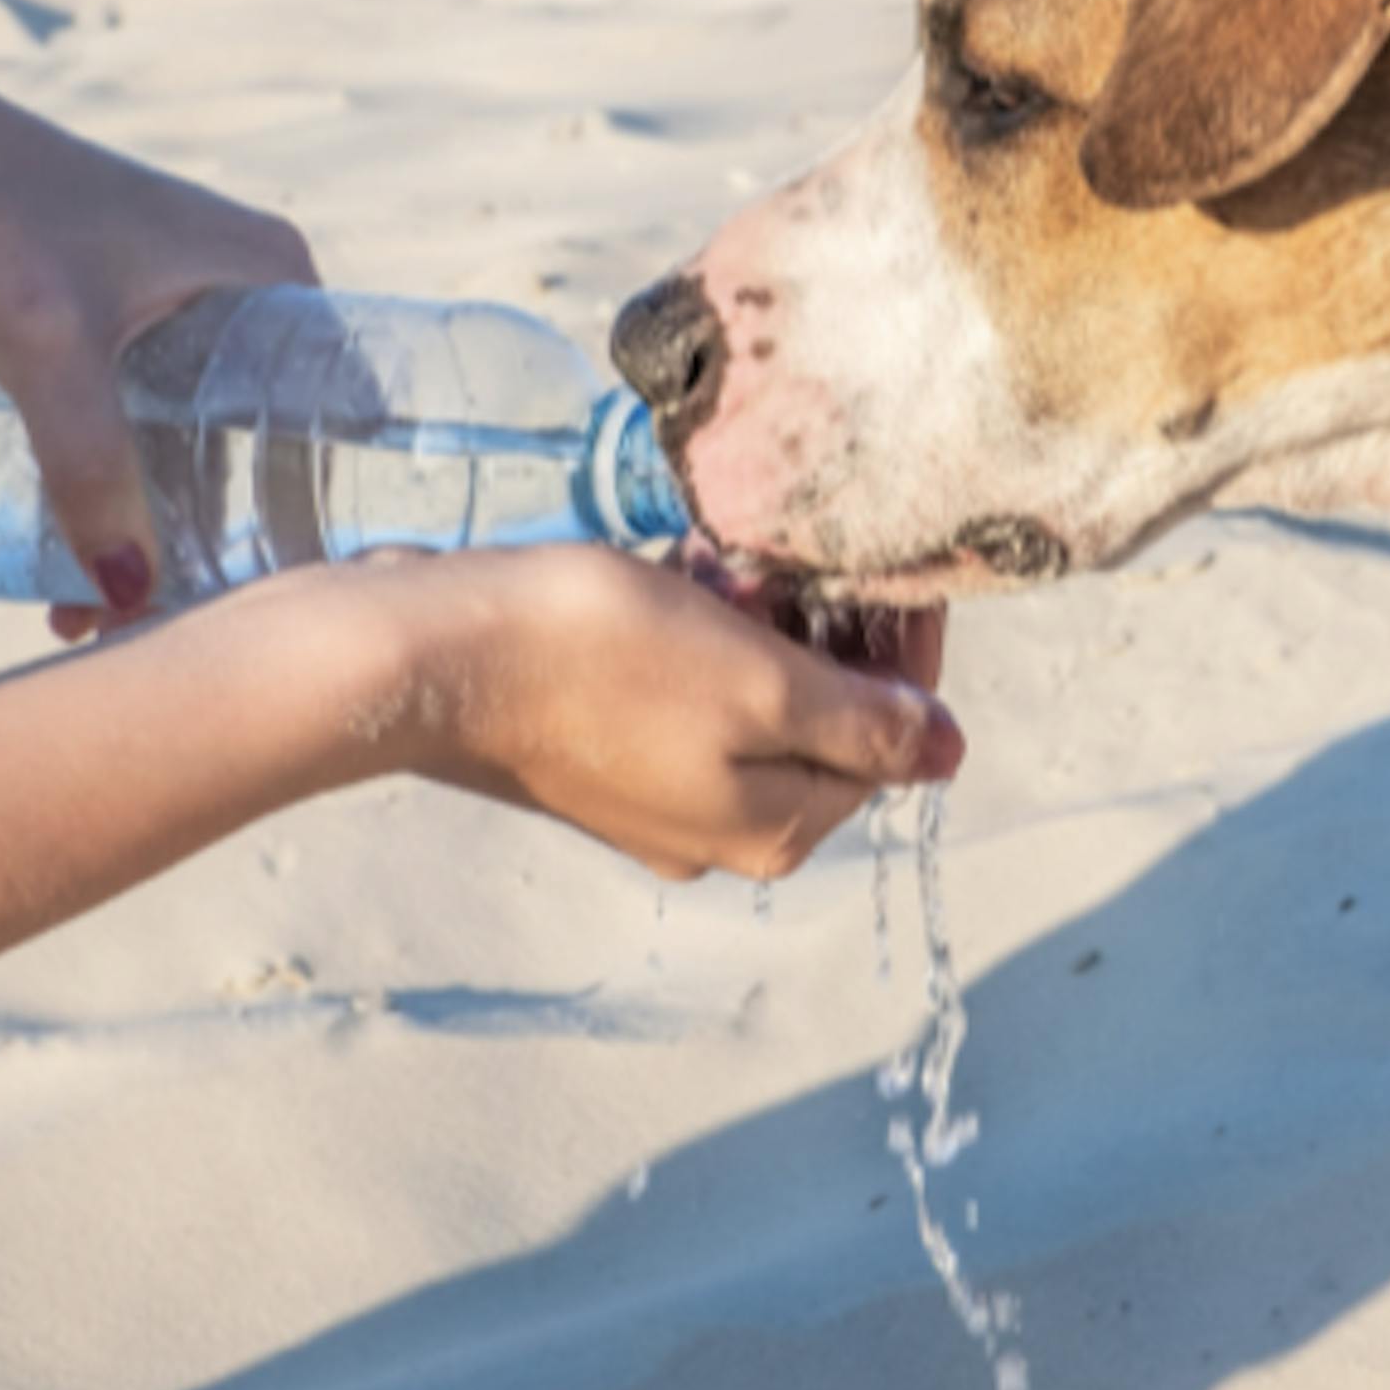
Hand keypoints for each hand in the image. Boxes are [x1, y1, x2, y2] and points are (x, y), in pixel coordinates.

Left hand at [0, 0, 314, 617]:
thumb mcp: (45, 343)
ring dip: (150, 531)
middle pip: (259, 447)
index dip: (314, 514)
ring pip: (186, 446)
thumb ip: (89, 468)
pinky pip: (131, 431)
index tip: (273, 603)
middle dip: (215, 544)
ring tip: (99, 618)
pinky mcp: (103, 327)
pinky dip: (108, 495)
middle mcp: (238, 290)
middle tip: (169, 632)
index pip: (338, 414)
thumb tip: (129, 603)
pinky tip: (71, 566)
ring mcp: (170, 308)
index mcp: (271, 275)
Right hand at [327, 547, 961, 881]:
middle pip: (823, 726)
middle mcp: (721, 833)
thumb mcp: (764, 685)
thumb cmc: (604, 662)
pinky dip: (699, 634)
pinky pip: (685, 691)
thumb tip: (951, 757)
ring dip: (761, 625)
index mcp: (778, 829)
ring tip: (730, 563)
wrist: (438, 656)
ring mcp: (654, 797)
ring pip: (754, 702)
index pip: (890, 743)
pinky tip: (676, 584)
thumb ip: (865, 725)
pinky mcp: (599, 752)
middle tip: (801, 556)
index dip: (903, 652)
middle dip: (826, 634)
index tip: (892, 568)